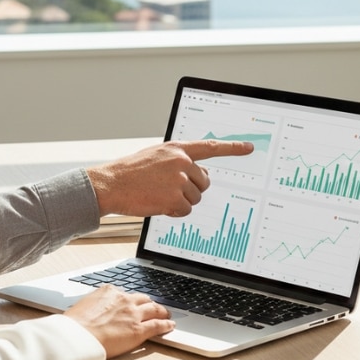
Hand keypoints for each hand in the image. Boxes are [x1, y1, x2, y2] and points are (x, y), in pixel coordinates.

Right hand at [64, 284, 174, 357]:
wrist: (78, 336)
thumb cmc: (75, 325)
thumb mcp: (83, 305)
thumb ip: (95, 305)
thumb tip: (94, 310)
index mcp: (109, 291)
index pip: (126, 293)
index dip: (132, 300)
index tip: (134, 302)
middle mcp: (124, 299)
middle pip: (142, 298)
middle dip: (149, 303)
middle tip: (153, 306)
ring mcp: (133, 314)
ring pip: (154, 309)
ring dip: (161, 311)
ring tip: (166, 314)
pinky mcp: (138, 330)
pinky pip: (157, 325)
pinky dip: (166, 325)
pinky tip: (170, 325)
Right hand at [86, 139, 254, 217]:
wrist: (111, 184)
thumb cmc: (131, 172)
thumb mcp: (156, 156)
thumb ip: (179, 161)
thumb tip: (202, 174)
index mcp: (177, 149)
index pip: (211, 148)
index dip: (232, 148)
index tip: (248, 147)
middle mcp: (181, 162)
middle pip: (204, 182)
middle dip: (191, 189)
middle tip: (169, 189)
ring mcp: (179, 180)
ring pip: (196, 198)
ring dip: (181, 201)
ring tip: (159, 194)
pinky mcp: (174, 197)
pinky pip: (186, 210)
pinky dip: (174, 211)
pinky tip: (158, 204)